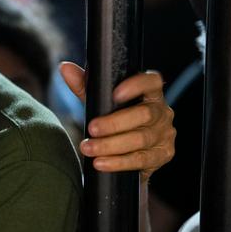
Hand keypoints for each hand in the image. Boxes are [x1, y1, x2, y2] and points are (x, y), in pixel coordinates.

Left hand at [60, 62, 175, 180]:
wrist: (128, 155)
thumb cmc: (115, 121)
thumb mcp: (100, 103)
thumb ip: (85, 86)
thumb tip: (65, 68)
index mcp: (150, 94)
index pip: (151, 82)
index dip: (136, 86)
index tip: (115, 94)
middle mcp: (162, 112)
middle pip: (144, 114)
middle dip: (114, 123)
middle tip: (92, 129)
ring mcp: (165, 134)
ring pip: (140, 139)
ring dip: (111, 145)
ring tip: (89, 148)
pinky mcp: (163, 155)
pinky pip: (141, 159)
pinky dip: (118, 162)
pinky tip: (101, 163)